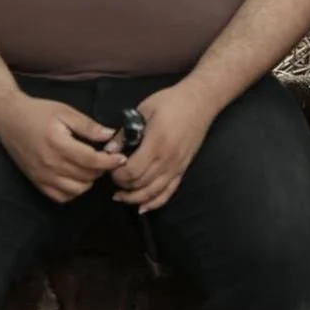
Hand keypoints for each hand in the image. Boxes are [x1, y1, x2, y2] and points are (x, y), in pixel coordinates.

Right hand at [0, 96, 125, 202]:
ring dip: (89, 181)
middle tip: (105, 158)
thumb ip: (88, 126)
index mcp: (58, 144)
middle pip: (86, 176)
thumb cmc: (38, 112)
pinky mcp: (37, 182)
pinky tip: (76, 177)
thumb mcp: (65, 112)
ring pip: (76, 190)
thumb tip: (110, 135)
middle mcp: (50, 164)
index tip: (120, 158)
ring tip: (91, 167)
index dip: (110, 161)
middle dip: (101, 169)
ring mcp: (42, 176)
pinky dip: (73, 191)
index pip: (91, 160)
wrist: (8, 119)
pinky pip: (61, 197)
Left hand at [114, 83, 221, 213]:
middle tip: (112, 178)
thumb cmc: (170, 102)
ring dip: (134, 198)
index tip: (109, 166)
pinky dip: (155, 203)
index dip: (117, 174)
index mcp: (156, 143)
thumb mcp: (144, 110)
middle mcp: (167, 160)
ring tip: (120, 196)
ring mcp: (177, 167)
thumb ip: (126, 132)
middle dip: (122, 185)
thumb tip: (109, 150)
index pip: (132, 170)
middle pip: (140, 184)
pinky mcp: (183, 170)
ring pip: (153, 193)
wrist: (200, 102)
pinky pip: (169, 193)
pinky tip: (142, 207)